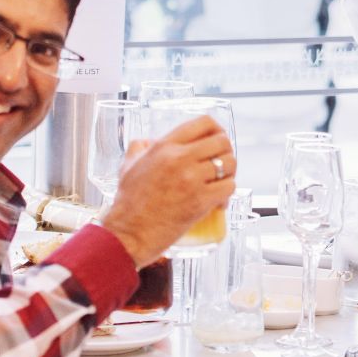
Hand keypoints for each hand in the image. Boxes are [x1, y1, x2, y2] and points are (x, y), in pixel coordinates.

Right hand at [102, 117, 235, 267]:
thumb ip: (139, 148)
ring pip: (229, 164)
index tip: (217, 139)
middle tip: (221, 165)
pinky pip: (229, 187)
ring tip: (220, 183)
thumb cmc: (127, 203)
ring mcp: (191, 179)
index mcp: (164, 146)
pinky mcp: (201, 201)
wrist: (128, 234)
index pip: (204, 123)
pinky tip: (219, 202)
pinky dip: (227, 194)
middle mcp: (180, 158)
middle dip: (226, 152)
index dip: (217, 129)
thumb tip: (148, 141)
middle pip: (222, 141)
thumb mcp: (128, 166)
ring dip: (230, 173)